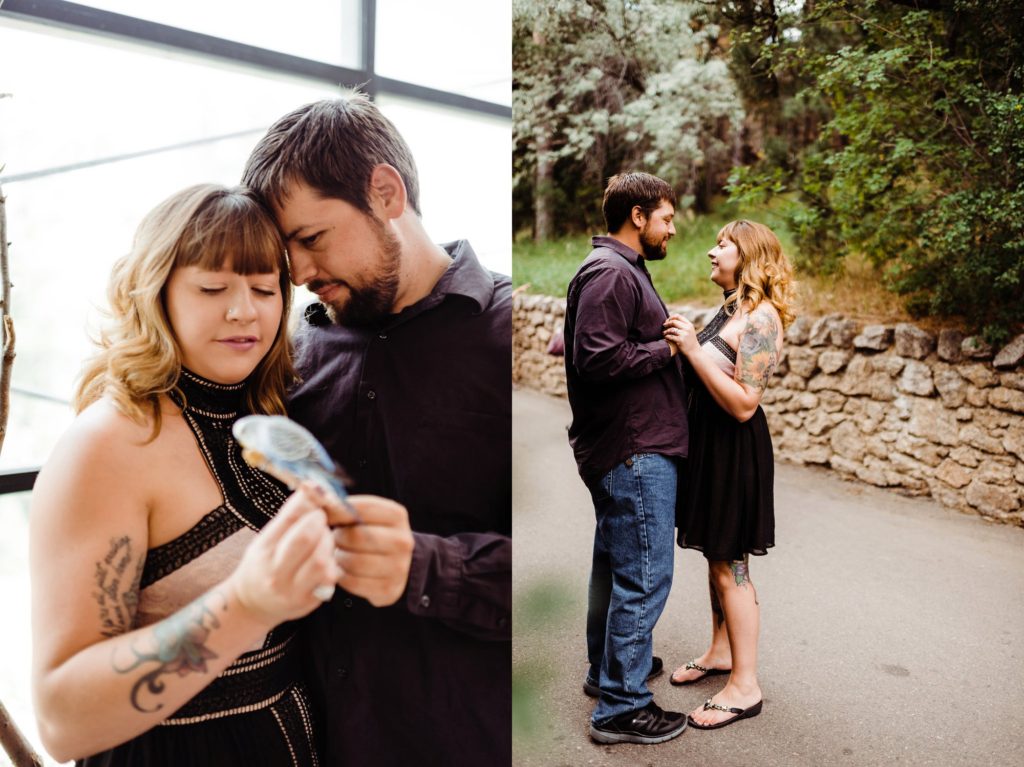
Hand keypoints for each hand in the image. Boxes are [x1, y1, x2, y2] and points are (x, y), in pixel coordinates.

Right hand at [229, 483, 340, 626]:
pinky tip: (326, 561)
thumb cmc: (264, 564)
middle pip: (305, 538)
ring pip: (320, 560)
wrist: (253, 604)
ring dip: (328, 545)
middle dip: (320, 523)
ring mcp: (291, 589)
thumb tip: (313, 487)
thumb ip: (290, 516)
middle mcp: (274, 571)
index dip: (310, 503)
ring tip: (324, 542)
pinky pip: (328, 579)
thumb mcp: (268, 538)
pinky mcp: (308, 602)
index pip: (289, 517)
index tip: (317, 499)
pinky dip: (332, 565)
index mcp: (263, 548)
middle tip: (321, 521)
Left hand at [323, 495, 414, 606]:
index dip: (337, 512)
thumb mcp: (362, 515)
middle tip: (333, 539)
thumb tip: (312, 492)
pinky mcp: (389, 589)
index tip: (325, 516)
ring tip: (338, 554)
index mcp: (397, 515)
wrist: (393, 564)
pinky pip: (353, 583)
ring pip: (353, 561)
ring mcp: (399, 567)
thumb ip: (341, 505)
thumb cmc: (369, 533)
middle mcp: (403, 540)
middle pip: (356, 537)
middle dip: (338, 538)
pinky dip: (342, 577)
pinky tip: (343, 570)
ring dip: (338, 559)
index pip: (361, 508)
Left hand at [663, 314, 698, 356]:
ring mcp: (684, 334)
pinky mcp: (681, 340)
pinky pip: (670, 336)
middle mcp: (687, 328)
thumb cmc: (689, 340)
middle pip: (674, 322)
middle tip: (664, 325)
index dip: (671, 317)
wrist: (694, 350)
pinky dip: (667, 336)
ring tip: (664, 333)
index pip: (678, 316)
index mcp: (689, 324)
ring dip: (666, 331)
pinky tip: (666, 337)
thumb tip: (671, 319)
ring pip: (671, 329)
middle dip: (667, 323)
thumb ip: (682, 325)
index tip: (667, 320)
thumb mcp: (689, 330)